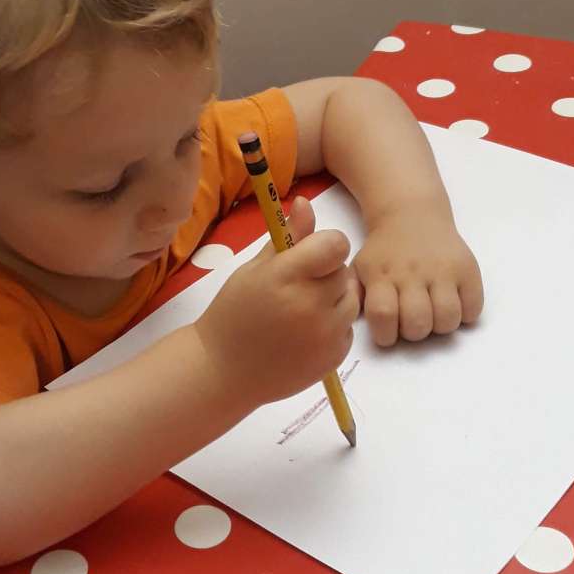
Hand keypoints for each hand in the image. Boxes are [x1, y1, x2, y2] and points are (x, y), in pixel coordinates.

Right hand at [195, 197, 359, 405]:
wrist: (223, 371)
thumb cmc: (234, 313)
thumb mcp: (255, 269)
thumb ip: (287, 236)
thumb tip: (306, 202)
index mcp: (286, 276)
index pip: (336, 244)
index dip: (325, 246)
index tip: (309, 256)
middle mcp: (311, 304)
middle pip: (343, 271)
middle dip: (326, 274)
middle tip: (297, 288)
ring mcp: (325, 334)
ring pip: (350, 299)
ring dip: (333, 299)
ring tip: (300, 311)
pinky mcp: (334, 357)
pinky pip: (347, 328)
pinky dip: (332, 327)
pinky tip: (303, 334)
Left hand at [353, 204, 483, 345]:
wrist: (411, 213)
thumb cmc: (383, 250)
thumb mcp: (359, 266)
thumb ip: (352, 293)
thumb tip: (347, 316)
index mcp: (382, 275)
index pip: (383, 315)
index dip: (386, 334)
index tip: (388, 332)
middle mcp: (412, 272)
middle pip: (418, 323)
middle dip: (414, 332)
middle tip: (412, 321)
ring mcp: (442, 270)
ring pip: (447, 319)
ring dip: (440, 326)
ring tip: (433, 314)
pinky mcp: (467, 268)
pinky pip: (473, 308)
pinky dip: (465, 314)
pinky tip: (452, 302)